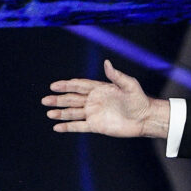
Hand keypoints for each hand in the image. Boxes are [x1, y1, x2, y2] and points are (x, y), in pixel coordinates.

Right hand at [43, 60, 169, 137]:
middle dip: (59, 99)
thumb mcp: (129, 85)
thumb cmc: (139, 99)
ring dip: (60, 113)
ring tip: (49, 113)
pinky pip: (79, 126)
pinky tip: (57, 127)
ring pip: (73, 113)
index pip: (79, 86)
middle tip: (45, 100)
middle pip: (72, 99)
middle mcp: (94, 101)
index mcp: (100, 89)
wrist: (145, 118)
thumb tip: (107, 63)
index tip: (54, 86)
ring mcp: (94, 114)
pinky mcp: (96, 126)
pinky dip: (68, 127)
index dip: (66, 85)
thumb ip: (117, 76)